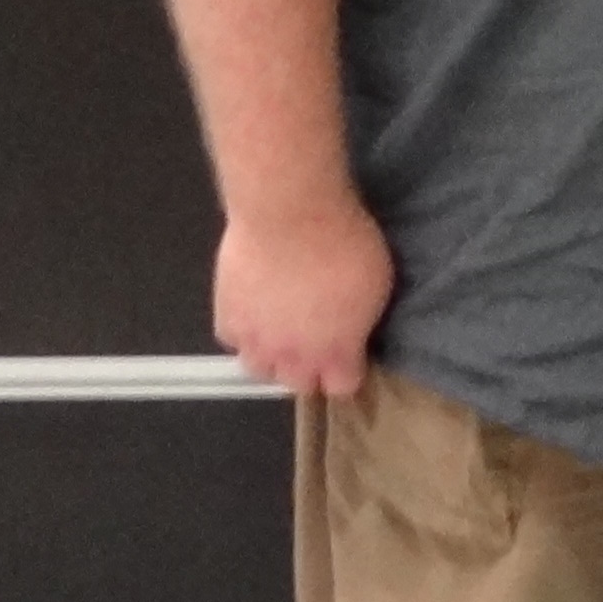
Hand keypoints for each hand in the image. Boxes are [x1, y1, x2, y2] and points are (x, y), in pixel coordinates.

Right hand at [215, 200, 395, 399]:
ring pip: (258, 368)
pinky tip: (250, 310)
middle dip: (306, 368)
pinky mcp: (227, 316)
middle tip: (312, 339)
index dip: (345, 371)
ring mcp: (256, 340)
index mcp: (337, 353)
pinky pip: (231, 338)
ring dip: (269, 355)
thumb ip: (359, 320)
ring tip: (277, 330)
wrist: (290, 214)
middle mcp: (294, 357)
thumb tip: (350, 330)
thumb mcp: (375, 284)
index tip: (349, 354)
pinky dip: (241, 329)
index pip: (341, 387)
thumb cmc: (345, 242)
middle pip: (297, 384)